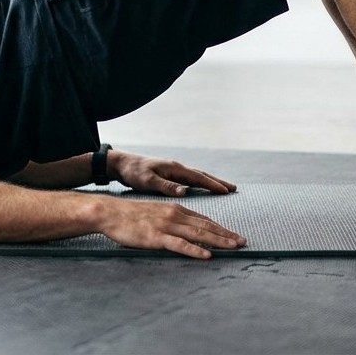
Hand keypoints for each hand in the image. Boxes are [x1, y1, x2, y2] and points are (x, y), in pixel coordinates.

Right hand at [94, 198, 246, 258]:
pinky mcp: (156, 237)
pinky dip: (195, 250)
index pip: (204, 219)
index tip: (235, 235)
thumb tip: (186, 230)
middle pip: (206, 226)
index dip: (221, 228)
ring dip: (218, 241)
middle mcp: (174, 215)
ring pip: (198, 234)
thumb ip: (172, 220)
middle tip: (243, 242)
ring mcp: (166, 225)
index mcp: (175, 209)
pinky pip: (179, 245)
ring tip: (233, 247)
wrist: (110, 212)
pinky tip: (206, 255)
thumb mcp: (156, 213)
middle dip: (226, 234)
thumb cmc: (131, 215)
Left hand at [111, 151, 238, 196]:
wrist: (122, 164)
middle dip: (217, 182)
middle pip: (202, 175)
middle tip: (233, 188)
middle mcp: (177, 168)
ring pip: (197, 177)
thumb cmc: (134, 172)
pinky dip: (201, 183)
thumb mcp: (148, 181)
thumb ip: (166, 186)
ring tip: (224, 188)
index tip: (226, 190)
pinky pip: (191, 179)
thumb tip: (184, 191)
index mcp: (174, 168)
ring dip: (211, 182)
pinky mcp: (170, 175)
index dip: (212, 185)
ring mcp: (174, 171)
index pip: (198, 177)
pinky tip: (204, 188)